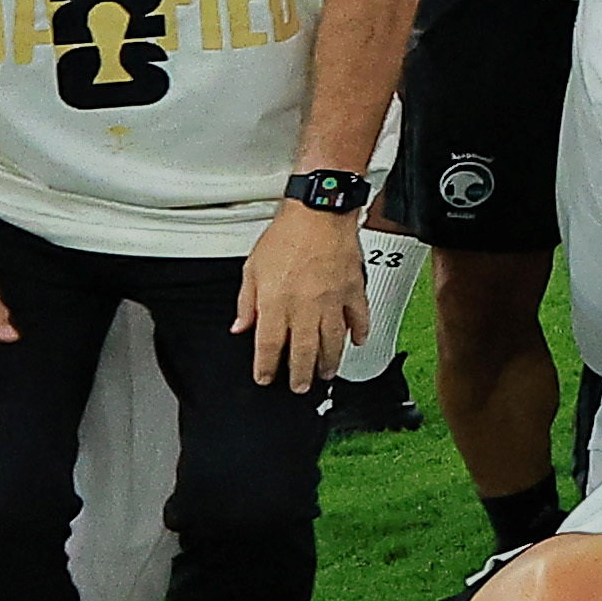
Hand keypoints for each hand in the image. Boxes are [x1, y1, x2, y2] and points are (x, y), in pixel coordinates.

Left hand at [237, 202, 365, 389]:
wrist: (318, 213)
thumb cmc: (286, 235)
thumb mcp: (252, 268)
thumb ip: (247, 302)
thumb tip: (241, 326)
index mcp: (276, 303)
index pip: (270, 346)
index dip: (267, 367)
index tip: (266, 378)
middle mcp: (305, 307)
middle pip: (304, 352)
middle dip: (301, 375)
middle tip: (300, 387)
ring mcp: (332, 301)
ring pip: (333, 342)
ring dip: (329, 362)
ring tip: (326, 373)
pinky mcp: (353, 290)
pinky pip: (359, 318)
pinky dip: (359, 333)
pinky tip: (356, 342)